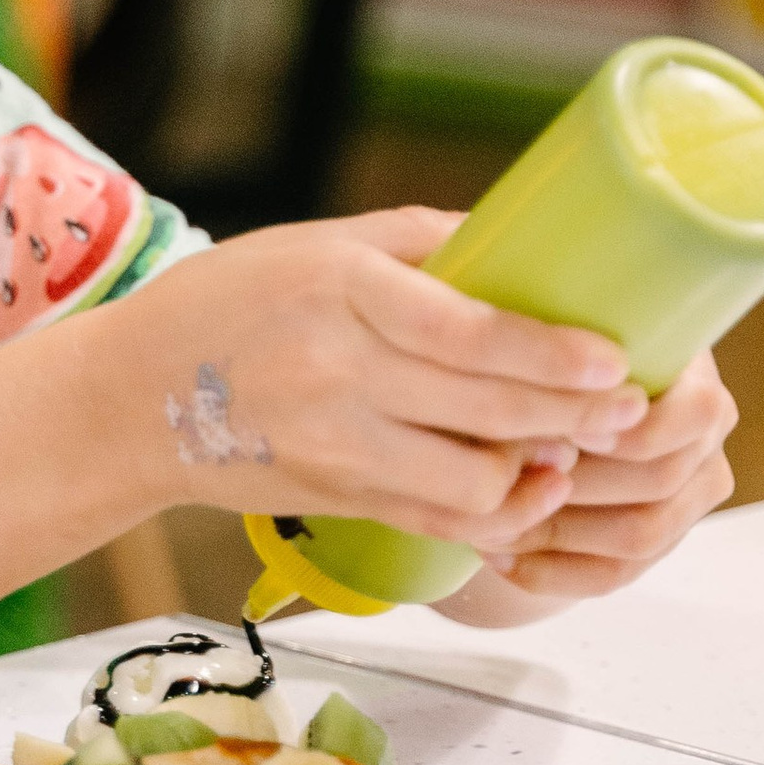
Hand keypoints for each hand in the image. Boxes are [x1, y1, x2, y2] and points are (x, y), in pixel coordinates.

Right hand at [102, 208, 648, 555]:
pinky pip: (437, 519)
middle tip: (632, 410)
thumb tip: (522, 246)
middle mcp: (336, 372)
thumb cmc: (229, 303)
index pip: (462, 330)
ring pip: (469, 482)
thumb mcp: (316, 245)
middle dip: (572, 416)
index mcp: (339, 290)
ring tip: (573, 449)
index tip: (612, 359)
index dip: (546, 353)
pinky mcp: (335, 495)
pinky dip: (493, 512)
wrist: (131, 397)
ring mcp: (334, 444)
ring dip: (536, 472)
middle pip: (483, 408)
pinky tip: (524, 489)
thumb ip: (417, 246)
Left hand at [446, 350, 736, 611]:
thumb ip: (556, 354)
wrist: (560, 404)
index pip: (695, 416)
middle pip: (660, 481)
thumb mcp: (558, 339)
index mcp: (698, 382)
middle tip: (502, 482)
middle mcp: (706, 444)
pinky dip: (550, 572)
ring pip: (638, 538)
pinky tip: (497, 555)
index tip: (571, 432)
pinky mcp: (656, 546)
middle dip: (575, 486)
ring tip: (488, 521)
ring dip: (556, 532)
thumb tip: (528, 381)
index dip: (634, 431)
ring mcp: (687, 501)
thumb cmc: (554, 363)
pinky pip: (612, 575)